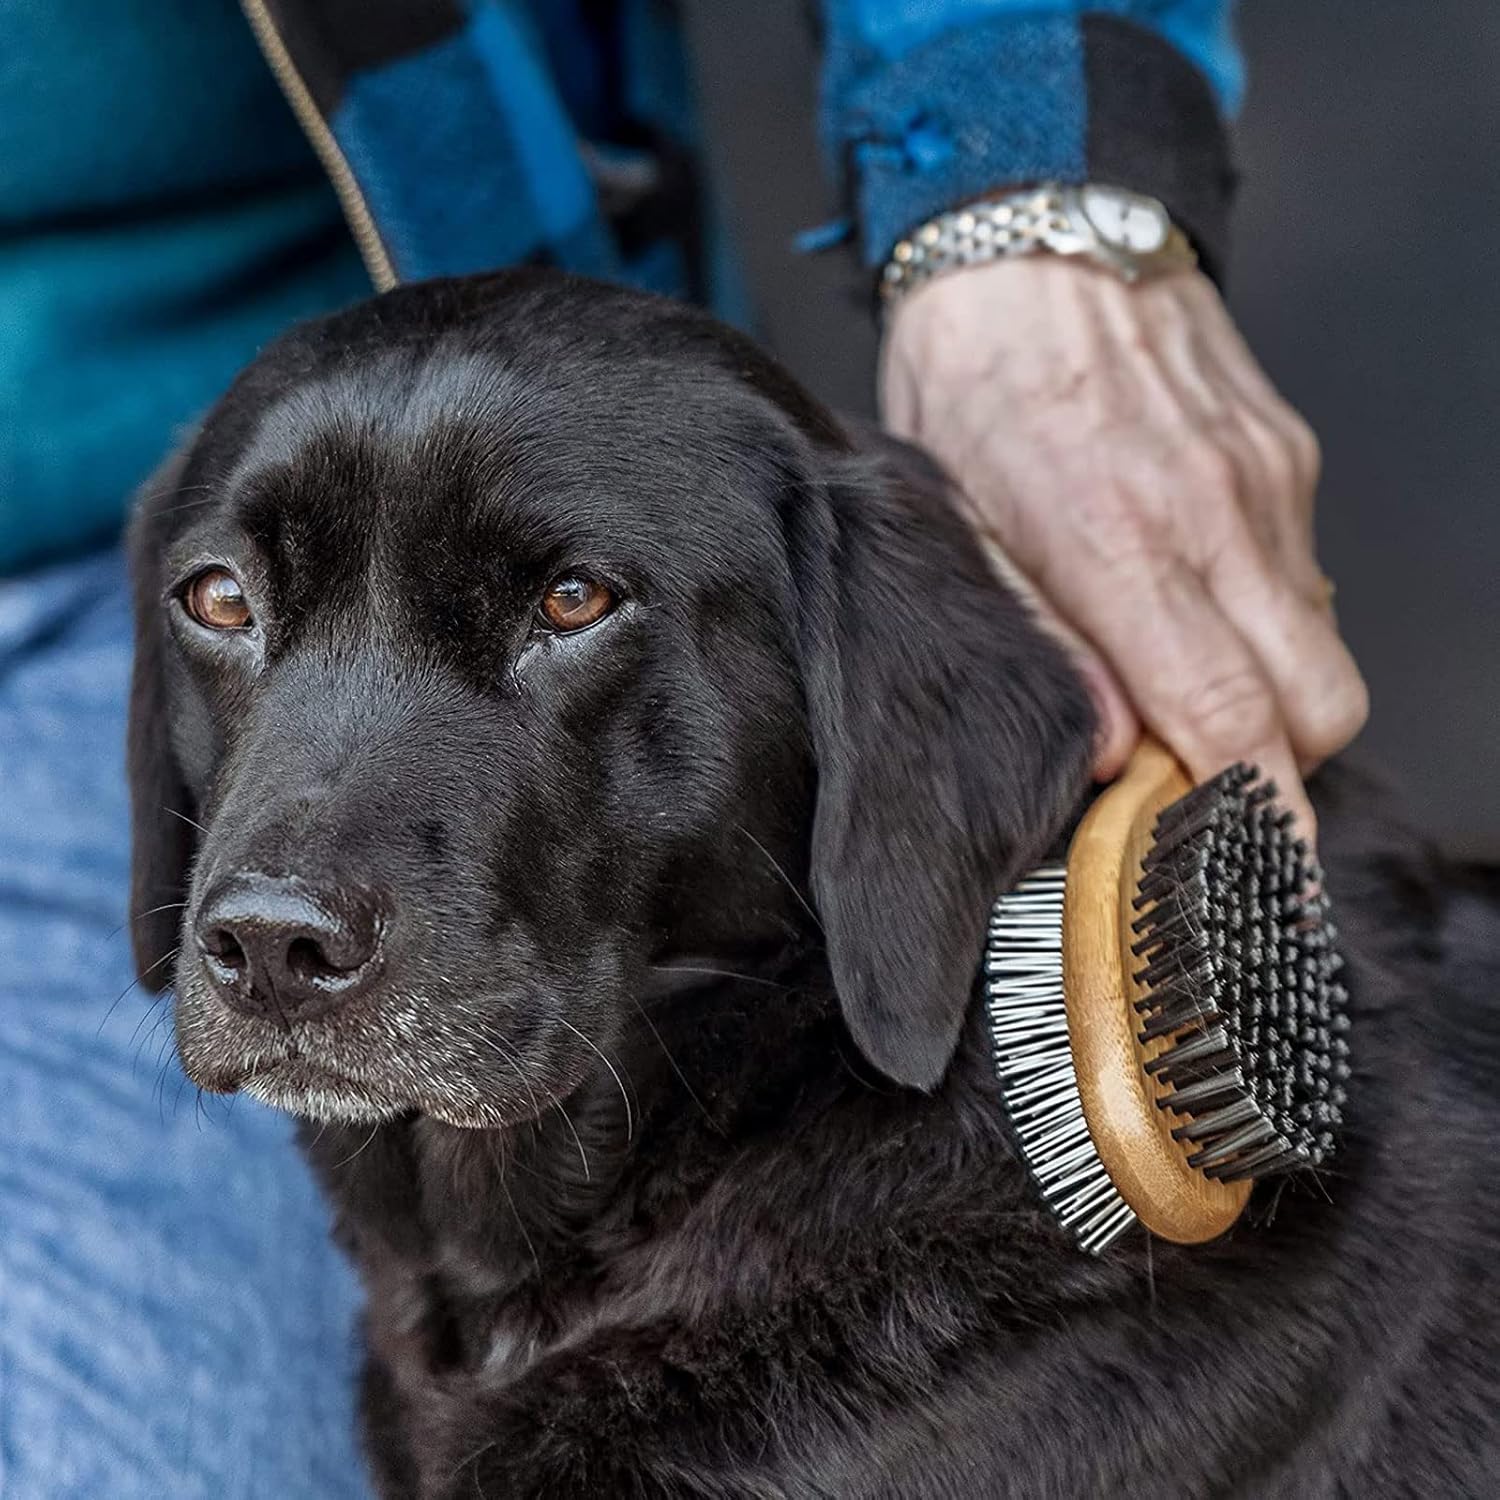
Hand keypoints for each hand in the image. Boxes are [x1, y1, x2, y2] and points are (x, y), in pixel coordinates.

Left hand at [879, 257, 1367, 838]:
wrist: (1032, 242)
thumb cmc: (972, 388)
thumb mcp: (960, 530)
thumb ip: (1043, 646)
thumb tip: (1114, 755)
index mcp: (1121, 544)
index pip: (1230, 721)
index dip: (1262, 826)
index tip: (1271, 897)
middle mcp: (1218, 518)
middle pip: (1314, 710)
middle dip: (1276, 777)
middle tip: (1202, 792)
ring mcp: (1268, 485)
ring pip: (1325, 652)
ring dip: (1276, 703)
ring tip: (1192, 696)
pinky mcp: (1289, 457)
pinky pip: (1309, 582)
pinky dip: (1271, 625)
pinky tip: (1200, 608)